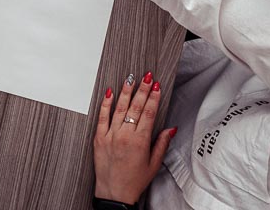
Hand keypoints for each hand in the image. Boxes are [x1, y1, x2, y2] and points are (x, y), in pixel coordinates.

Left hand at [93, 72, 176, 204]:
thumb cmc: (134, 181)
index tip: (157, 86)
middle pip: (135, 107)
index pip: (149, 113)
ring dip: (125, 92)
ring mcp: (110, 135)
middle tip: (147, 76)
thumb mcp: (154, 164)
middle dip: (142, 89)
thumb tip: (171, 128)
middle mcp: (124, 136)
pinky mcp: (98, 137)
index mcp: (140, 142)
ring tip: (130, 79)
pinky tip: (109, 92)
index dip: (154, 97)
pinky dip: (105, 103)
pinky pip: (102, 117)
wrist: (114, 194)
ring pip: (119, 108)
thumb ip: (162, 143)